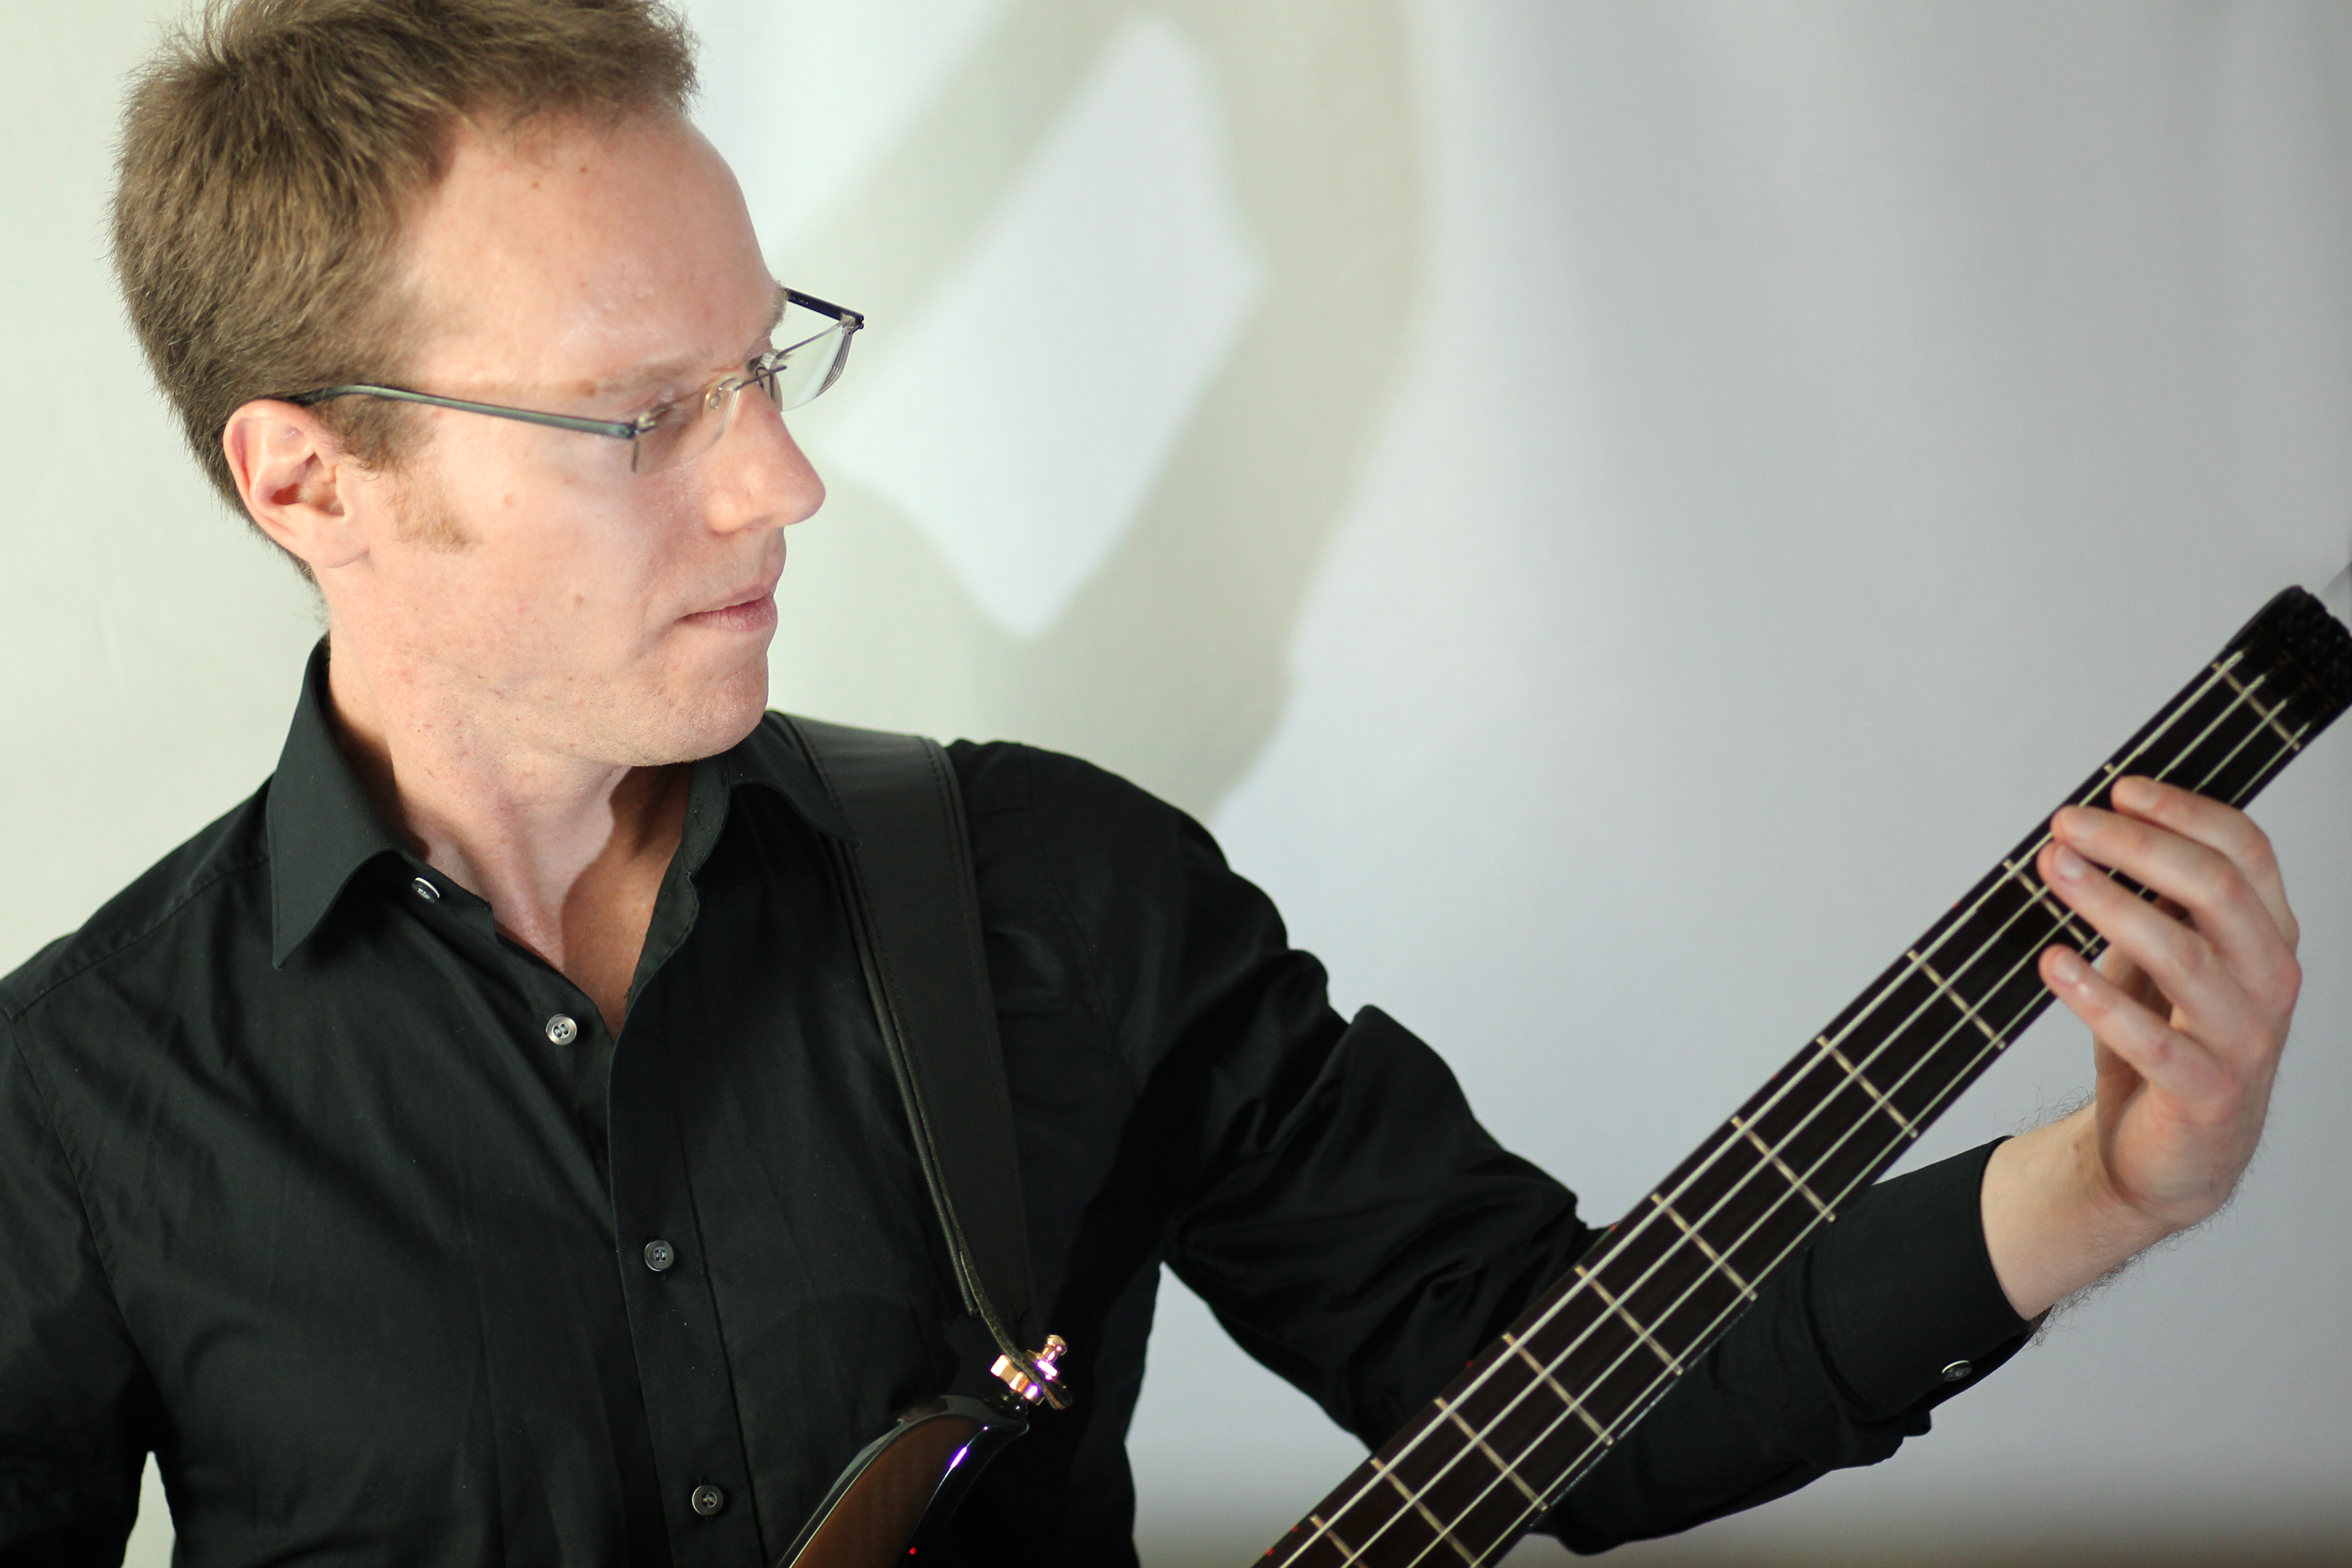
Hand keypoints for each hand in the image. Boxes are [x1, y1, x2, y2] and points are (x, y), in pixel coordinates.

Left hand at [1979, 775, 2300, 1319]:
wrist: (2170, 1160)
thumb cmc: (2166, 1045)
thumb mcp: (2168, 962)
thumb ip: (2158, 903)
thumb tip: (2101, 828)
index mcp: (2267, 938)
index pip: (2247, 852)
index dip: (2186, 812)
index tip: (2120, 789)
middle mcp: (2268, 981)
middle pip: (2215, 889)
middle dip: (2136, 846)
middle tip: (2066, 825)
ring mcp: (2244, 1040)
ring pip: (2183, 954)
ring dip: (2109, 903)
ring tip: (2052, 869)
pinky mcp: (2205, 1094)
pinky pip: (2152, 1039)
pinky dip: (2098, 997)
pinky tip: (2053, 963)